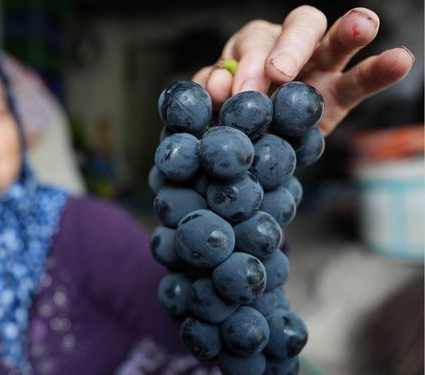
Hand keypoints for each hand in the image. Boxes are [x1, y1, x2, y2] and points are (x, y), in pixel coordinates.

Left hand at [192, 6, 414, 135]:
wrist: (251, 147)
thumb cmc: (231, 115)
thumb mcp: (216, 104)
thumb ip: (215, 91)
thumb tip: (220, 86)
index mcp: (255, 46)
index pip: (256, 40)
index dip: (249, 63)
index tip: (240, 93)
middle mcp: (291, 48)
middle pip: (300, 26)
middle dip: (290, 45)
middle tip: (279, 73)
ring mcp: (321, 68)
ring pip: (337, 41)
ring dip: (349, 32)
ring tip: (363, 26)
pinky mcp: (341, 95)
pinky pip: (362, 80)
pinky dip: (381, 70)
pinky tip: (400, 59)